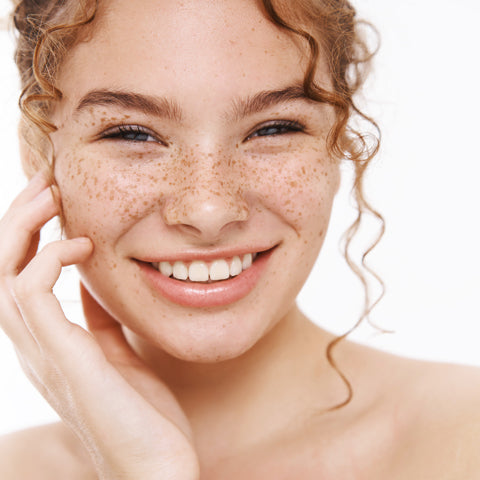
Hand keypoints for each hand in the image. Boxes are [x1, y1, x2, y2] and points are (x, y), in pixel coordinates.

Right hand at [0, 174, 198, 479]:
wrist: (154, 471)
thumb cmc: (141, 417)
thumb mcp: (118, 356)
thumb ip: (100, 322)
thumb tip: (95, 284)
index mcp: (49, 346)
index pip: (20, 278)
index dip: (32, 236)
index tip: (59, 202)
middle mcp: (33, 347)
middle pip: (0, 268)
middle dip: (19, 220)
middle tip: (47, 182)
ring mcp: (41, 353)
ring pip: (3, 274)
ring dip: (24, 228)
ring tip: (51, 194)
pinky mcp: (62, 356)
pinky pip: (30, 293)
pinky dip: (50, 259)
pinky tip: (82, 245)